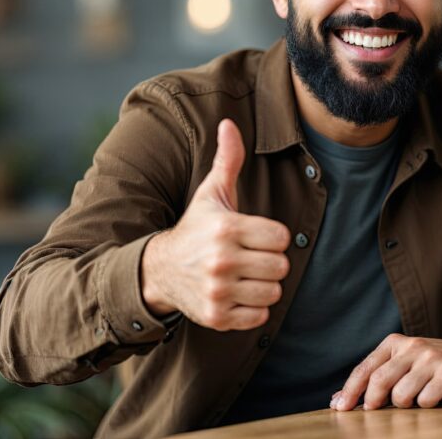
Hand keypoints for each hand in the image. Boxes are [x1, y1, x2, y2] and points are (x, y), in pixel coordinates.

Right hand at [140, 119, 291, 330]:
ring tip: (245, 276)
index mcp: (226, 228)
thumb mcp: (211, 193)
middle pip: (281, 266)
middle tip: (251, 257)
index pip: (281, 237)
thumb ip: (228, 160)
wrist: (160, 270)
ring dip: (263, 286)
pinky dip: (253, 309)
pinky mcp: (217, 316)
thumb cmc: (195, 228)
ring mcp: (218, 291)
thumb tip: (229, 123)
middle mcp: (222, 260)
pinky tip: (237, 294)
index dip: (272, 236)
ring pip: (273, 293)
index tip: (255, 236)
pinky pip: (259, 317)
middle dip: (270, 262)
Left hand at [331, 332, 441, 410]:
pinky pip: (426, 401)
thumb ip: (381, 375)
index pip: (367, 368)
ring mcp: (432, 360)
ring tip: (417, 400)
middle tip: (373, 413)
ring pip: (401, 395)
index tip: (339, 408)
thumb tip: (341, 399)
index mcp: (398, 342)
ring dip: (405, 406)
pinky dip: (427, 406)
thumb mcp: (409, 362)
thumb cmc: (440, 365)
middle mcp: (413, 347)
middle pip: (380, 381)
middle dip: (372, 402)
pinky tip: (437, 398)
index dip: (350, 390)